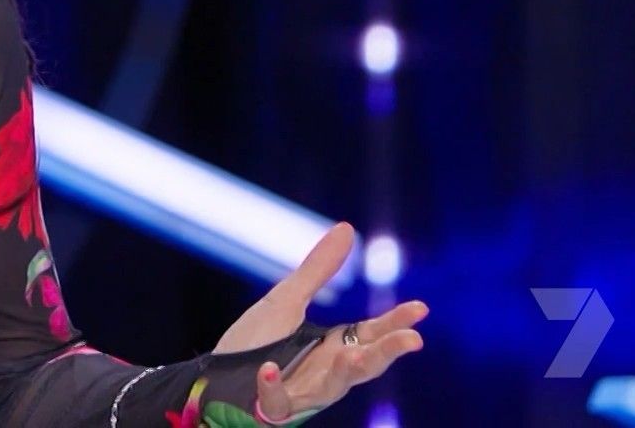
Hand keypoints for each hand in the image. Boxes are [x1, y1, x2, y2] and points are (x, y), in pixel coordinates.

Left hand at [212, 221, 426, 421]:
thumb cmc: (255, 341)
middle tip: (412, 340)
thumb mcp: (286, 301)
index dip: (395, 323)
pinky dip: (274, 388)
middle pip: (364, 365)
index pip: (372, 335)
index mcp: (333, 347)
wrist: (214, 377)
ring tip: (351, 355)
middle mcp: (325, 373)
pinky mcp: (272, 407)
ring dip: (342, 372)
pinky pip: (278, 403)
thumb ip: (317, 270)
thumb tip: (347, 228)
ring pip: (332, 389)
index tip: (420, 308)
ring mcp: (301, 393)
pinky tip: (269, 371)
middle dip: (387, 353)